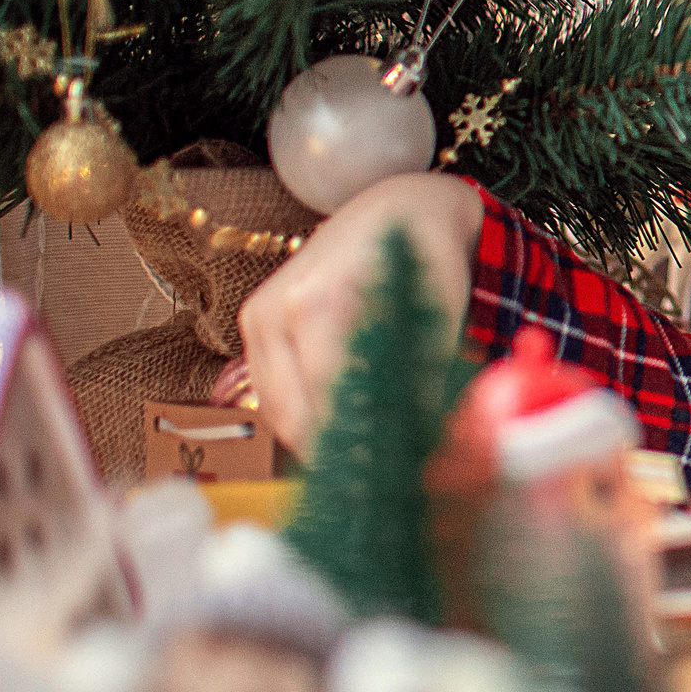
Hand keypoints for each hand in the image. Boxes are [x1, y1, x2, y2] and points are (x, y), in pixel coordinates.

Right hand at [237, 172, 484, 455]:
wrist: (394, 210)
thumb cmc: (423, 266)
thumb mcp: (437, 322)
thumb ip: (425, 385)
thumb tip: (428, 451)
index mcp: (321, 305)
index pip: (331, 403)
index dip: (361, 447)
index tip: (390, 476)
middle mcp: (278, 310)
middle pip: (297, 415)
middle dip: (338, 454)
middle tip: (377, 480)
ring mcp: (258, 316)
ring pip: (278, 412)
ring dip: (316, 442)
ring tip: (360, 462)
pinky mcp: (253, 324)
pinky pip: (270, 394)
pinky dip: (301, 418)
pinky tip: (337, 431)